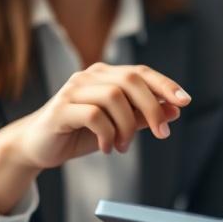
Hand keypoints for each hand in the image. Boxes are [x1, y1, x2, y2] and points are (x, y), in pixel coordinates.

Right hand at [0, 63, 190, 213]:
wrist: (38, 146)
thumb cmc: (79, 133)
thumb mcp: (118, 126)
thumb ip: (143, 116)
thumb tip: (174, 109)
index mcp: (105, 76)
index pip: (141, 73)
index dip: (165, 85)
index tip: (185, 101)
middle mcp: (90, 76)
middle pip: (131, 81)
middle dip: (152, 108)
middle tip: (161, 134)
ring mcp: (73, 90)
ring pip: (114, 97)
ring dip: (127, 126)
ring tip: (123, 146)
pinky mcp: (61, 109)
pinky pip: (94, 115)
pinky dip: (107, 134)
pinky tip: (107, 148)